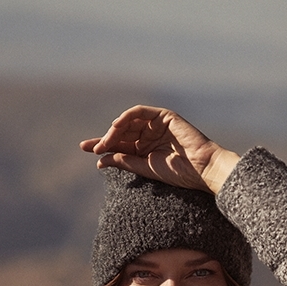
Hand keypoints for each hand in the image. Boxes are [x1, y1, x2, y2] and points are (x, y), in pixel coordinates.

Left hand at [80, 105, 239, 194]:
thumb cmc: (177, 173)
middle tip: (94, 148)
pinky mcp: (164, 115)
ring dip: (114, 131)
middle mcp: (149, 135)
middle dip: (106, 139)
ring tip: (105, 143)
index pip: (120, 145)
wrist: (201, 169)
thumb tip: (100, 160)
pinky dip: (127, 117)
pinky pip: (140, 112)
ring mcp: (156, 124)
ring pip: (128, 122)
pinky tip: (116, 126)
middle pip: (121, 132)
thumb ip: (123, 161)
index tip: (85, 148)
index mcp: (145, 150)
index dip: (103, 145)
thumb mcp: (144, 168)